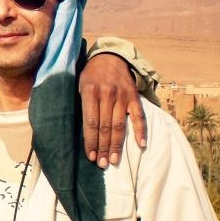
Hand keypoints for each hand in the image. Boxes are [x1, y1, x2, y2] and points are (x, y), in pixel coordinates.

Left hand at [78, 52, 146, 166]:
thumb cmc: (90, 75)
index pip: (90, 123)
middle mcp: (107, 95)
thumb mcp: (79, 85)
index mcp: (90, 92)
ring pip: (120, 125)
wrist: (110, 57)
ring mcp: (122, 96)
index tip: (90, 156)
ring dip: (117, 145)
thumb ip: (81, 105)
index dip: (91, 141)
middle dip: (103, 148)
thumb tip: (78, 131)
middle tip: (102, 164)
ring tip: (113, 160)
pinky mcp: (133, 96)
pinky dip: (141, 131)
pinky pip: (139, 116)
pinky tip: (141, 145)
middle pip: (105, 127)